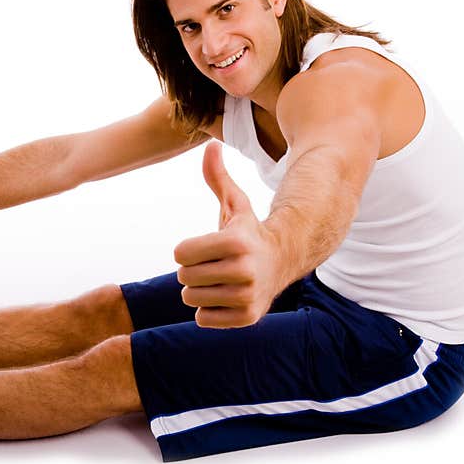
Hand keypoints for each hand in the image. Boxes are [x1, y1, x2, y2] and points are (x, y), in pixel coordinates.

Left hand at [173, 142, 284, 327]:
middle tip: (213, 265)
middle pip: (184, 277)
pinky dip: (208, 310)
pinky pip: (203, 319)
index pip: (180, 254)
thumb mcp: (234, 204)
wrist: (284, 261)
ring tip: (219, 281)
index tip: (203, 248)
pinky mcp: (247, 318)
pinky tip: (225, 297)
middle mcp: (244, 270)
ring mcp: (247, 296)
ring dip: (199, 290)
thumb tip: (210, 144)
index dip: (187, 250)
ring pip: (191, 299)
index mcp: (236, 242)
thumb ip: (217, 177)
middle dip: (193, 270)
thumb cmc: (249, 232)